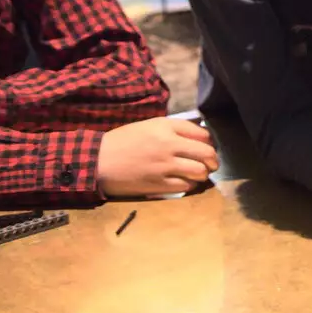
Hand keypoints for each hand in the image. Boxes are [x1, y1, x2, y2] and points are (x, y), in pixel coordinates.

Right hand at [98, 118, 218, 196]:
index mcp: (165, 127)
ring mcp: (165, 166)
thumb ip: (172, 129)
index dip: (209, 143)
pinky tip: (184, 182)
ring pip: (199, 171)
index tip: (207, 147)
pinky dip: (189, 185)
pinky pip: (186, 186)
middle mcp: (168, 144)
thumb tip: (198, 138)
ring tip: (198, 174)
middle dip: (213, 160)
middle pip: (206, 153)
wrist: (98, 161)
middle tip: (211, 164)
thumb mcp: (148, 126)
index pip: (202, 134)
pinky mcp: (159, 184)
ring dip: (202, 174)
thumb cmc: (122, 142)